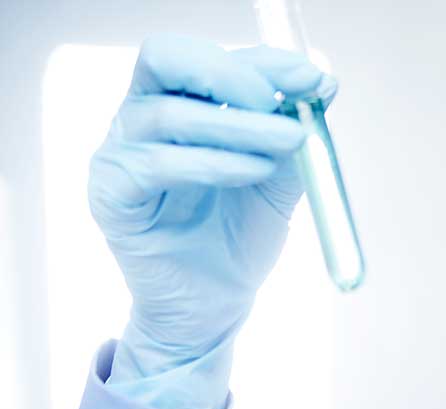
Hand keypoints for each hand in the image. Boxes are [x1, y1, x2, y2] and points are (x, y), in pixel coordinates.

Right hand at [89, 33, 335, 408]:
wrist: (218, 304)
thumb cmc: (241, 238)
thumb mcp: (278, 179)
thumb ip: (293, 132)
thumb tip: (324, 82)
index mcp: (179, 103)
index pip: (210, 57)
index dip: (264, 61)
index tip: (314, 79)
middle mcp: (141, 118)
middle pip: (166, 58)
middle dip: (233, 74)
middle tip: (283, 106)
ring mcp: (119, 153)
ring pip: (169, 115)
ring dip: (238, 125)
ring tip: (289, 143)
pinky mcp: (111, 195)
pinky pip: (155, 164)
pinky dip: (212, 163)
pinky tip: (253, 172)